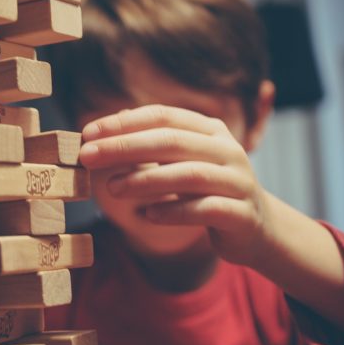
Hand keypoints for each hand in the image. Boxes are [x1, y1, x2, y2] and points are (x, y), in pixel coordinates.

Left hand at [79, 105, 271, 264]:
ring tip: (112, 188)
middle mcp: (227, 150)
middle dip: (125, 146)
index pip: (162, 115)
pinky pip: (204, 210)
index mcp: (210, 130)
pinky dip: (173, 211)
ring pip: (189, 175)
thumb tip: (111, 125)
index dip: (123, 123)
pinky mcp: (241, 214)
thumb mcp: (182, 161)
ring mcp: (238, 181)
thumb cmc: (207, 190)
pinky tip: (147, 215)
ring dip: (145, 180)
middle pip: (172, 141)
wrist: (256, 228)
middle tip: (88, 156)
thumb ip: (152, 143)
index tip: (87, 133)